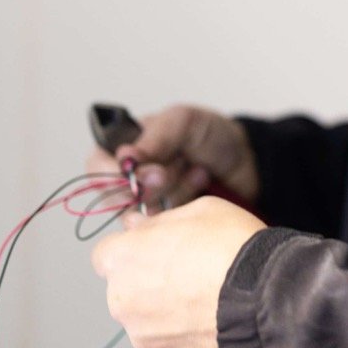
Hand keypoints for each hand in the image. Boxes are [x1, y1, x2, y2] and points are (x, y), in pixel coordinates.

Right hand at [84, 103, 259, 213]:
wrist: (249, 158)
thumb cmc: (211, 133)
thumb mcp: (183, 122)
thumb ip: (154, 138)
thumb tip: (125, 157)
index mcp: (128, 145)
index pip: (98, 165)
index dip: (112, 175)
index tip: (137, 174)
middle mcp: (135, 175)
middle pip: (118, 195)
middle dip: (148, 186)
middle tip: (169, 173)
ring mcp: (153, 200)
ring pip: (142, 213)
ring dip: (172, 192)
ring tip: (195, 171)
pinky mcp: (171, 220)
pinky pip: (166, 225)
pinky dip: (185, 204)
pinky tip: (202, 183)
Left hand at [91, 195, 266, 347]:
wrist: (263, 301)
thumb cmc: (232, 251)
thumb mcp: (200, 211)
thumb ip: (159, 221)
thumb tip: (139, 225)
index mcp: (124, 259)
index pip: (105, 255)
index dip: (132, 250)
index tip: (153, 249)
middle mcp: (123, 302)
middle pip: (126, 291)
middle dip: (149, 282)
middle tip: (189, 273)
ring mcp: (144, 338)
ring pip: (148, 322)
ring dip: (168, 313)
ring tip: (208, 301)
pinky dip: (186, 338)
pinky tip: (213, 323)